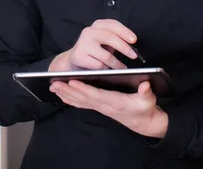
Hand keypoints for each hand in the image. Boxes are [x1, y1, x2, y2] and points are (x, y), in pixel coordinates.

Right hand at [49, 19, 137, 70]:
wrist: (73, 59)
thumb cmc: (95, 50)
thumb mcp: (106, 41)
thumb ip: (117, 39)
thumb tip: (132, 47)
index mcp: (98, 25)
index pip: (113, 24)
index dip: (125, 31)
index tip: (134, 40)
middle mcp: (89, 31)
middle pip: (110, 37)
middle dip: (124, 47)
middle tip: (134, 56)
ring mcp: (82, 44)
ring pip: (105, 55)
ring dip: (117, 64)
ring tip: (122, 68)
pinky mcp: (78, 56)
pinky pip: (98, 65)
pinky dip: (106, 70)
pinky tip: (108, 71)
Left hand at [50, 80, 168, 137]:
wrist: (143, 121)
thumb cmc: (144, 107)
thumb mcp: (148, 99)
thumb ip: (146, 92)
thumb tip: (145, 85)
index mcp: (115, 101)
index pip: (96, 95)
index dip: (83, 88)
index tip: (72, 81)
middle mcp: (105, 105)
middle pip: (83, 98)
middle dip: (68, 90)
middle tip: (54, 83)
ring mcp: (101, 107)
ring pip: (80, 101)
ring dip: (66, 94)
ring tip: (53, 87)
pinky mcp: (99, 106)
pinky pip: (82, 103)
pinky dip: (71, 99)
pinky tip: (63, 95)